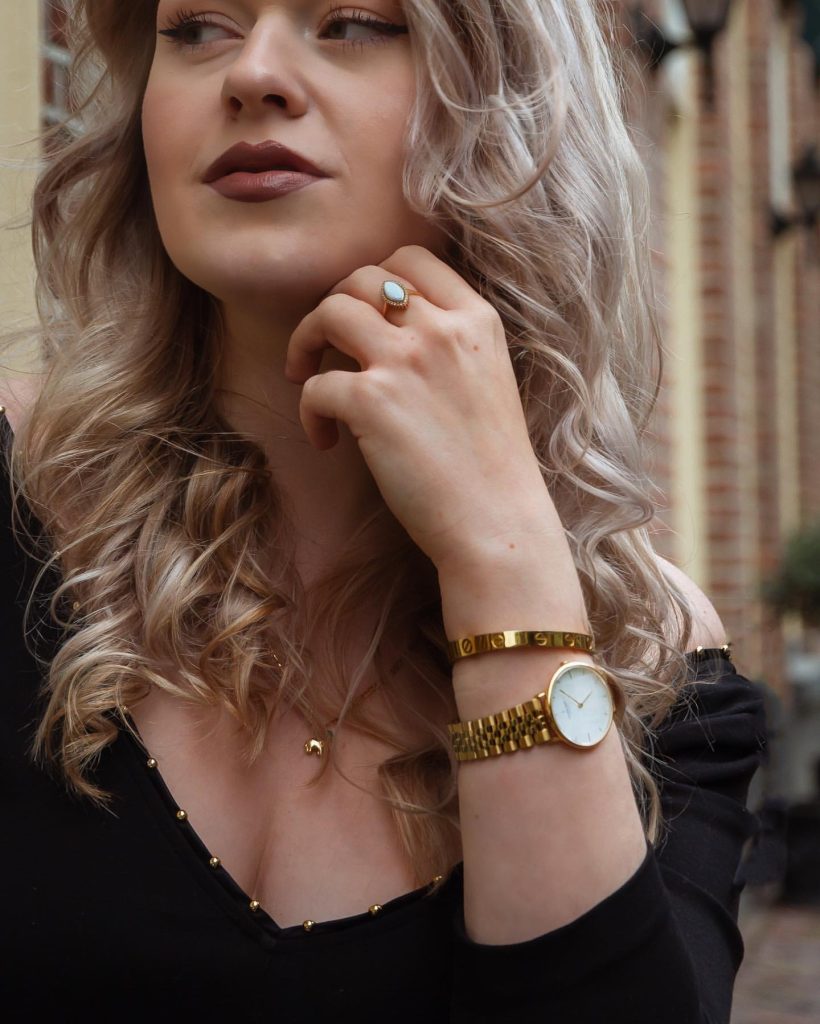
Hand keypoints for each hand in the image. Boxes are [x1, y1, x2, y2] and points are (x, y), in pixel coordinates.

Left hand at [285, 245, 553, 573]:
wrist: (499, 523)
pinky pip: (315, 384)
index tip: (364, 315)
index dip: (376, 279)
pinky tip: (325, 441)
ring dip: (305, 340)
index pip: (413, 259)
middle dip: (334, 306)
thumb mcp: (489, 381)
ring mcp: (407, 361)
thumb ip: (450, 346)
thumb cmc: (492, 467)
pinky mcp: (373, 401)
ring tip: (305, 378)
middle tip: (326, 346)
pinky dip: (308, 411)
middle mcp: (442, 329)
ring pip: (331, 311)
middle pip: (363, 277)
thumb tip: (388, 332)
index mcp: (476, 320)